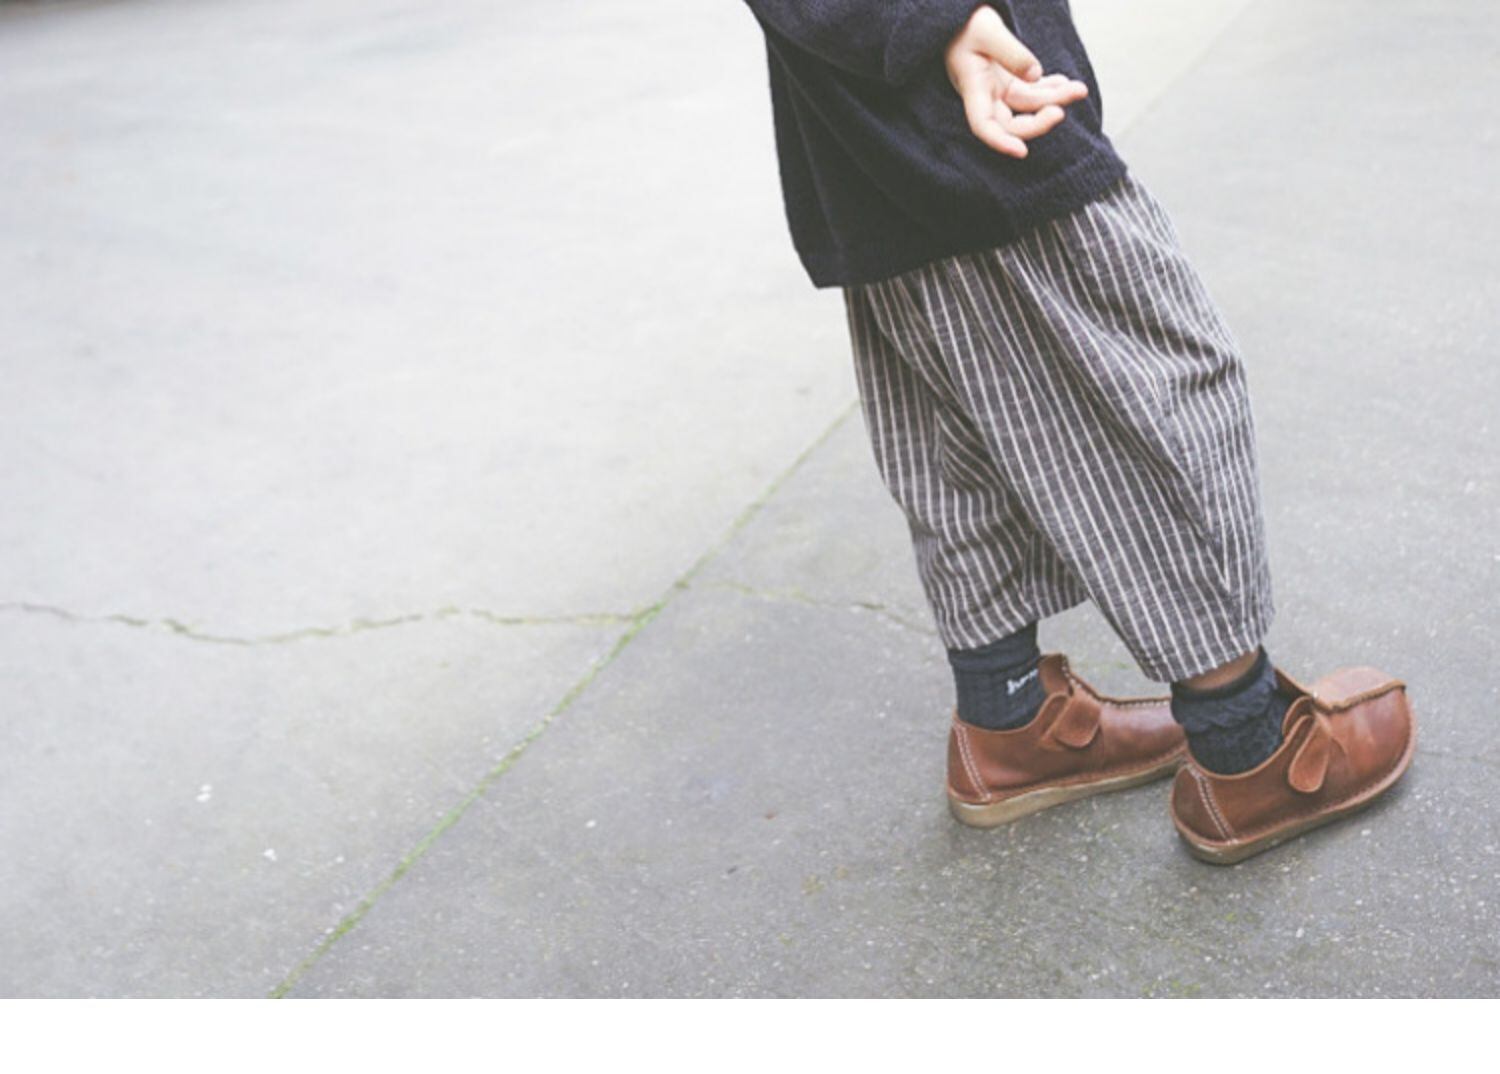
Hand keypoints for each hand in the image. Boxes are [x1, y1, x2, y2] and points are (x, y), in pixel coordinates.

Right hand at [944, 5, 1088, 158]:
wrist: (961, 18)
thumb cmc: (967, 23)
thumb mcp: (988, 31)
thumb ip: (1013, 53)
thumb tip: (1036, 75)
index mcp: (973, 87)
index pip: (983, 125)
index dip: (1000, 141)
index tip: (1021, 151)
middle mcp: (985, 95)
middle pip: (1012, 123)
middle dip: (1040, 121)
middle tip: (1063, 108)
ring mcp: (998, 89)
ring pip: (1029, 106)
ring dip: (1054, 100)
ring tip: (1078, 89)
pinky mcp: (1009, 81)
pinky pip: (1032, 93)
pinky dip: (1050, 90)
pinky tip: (1064, 82)